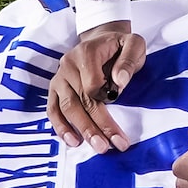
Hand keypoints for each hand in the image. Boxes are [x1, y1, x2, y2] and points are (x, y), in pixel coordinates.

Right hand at [47, 21, 144, 151]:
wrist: (103, 40)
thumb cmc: (120, 46)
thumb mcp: (133, 44)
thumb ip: (128, 60)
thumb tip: (120, 82)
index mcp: (86, 53)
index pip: (92, 84)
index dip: (106, 99)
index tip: (120, 106)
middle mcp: (67, 65)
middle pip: (81, 100)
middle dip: (97, 125)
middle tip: (111, 145)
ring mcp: (59, 78)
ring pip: (67, 108)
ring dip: (82, 130)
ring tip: (98, 146)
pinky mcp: (54, 89)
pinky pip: (53, 110)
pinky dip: (61, 127)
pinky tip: (73, 141)